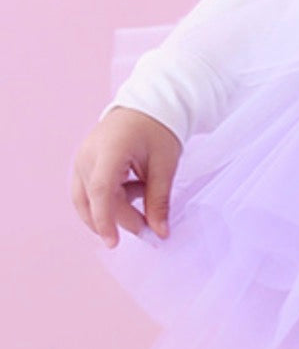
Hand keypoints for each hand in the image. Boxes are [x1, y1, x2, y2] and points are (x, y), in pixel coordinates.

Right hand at [71, 108, 182, 247]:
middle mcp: (89, 155)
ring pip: (87, 200)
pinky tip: (132, 191)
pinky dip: (107, 201)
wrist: (148, 106)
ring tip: (142, 197)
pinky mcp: (83, 164)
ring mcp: (82, 159)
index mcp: (111, 149)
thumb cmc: (158, 129)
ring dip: (112, 210)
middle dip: (120, 218)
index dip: (105, 219)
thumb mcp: (165, 165)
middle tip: (148, 228)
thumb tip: (159, 233)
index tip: (114, 242)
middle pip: (96, 199)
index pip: (101, 190)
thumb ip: (159, 200)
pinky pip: (88, 192)